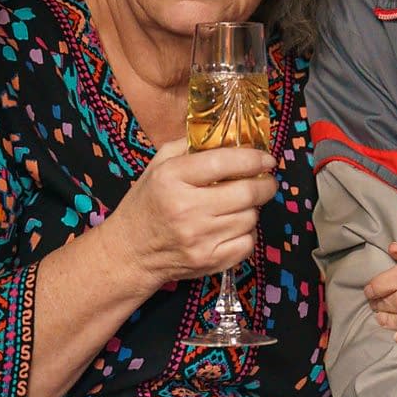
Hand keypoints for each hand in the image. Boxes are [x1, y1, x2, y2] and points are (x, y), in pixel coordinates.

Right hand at [103, 138, 276, 290]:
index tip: (266, 159)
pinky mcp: (209, 261)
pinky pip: (247, 243)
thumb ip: (189, 146)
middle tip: (266, 181)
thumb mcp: (158, 166)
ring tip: (241, 205)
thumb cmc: (147, 204)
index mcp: (171, 178)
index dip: (252, 159)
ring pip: (250, 218)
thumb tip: (228, 136)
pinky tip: (234, 227)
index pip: (223, 162)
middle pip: (246, 192)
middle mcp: (186, 209)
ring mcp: (199, 238)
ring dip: (253, 209)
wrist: (131, 252)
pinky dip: (247, 233)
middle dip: (265, 185)